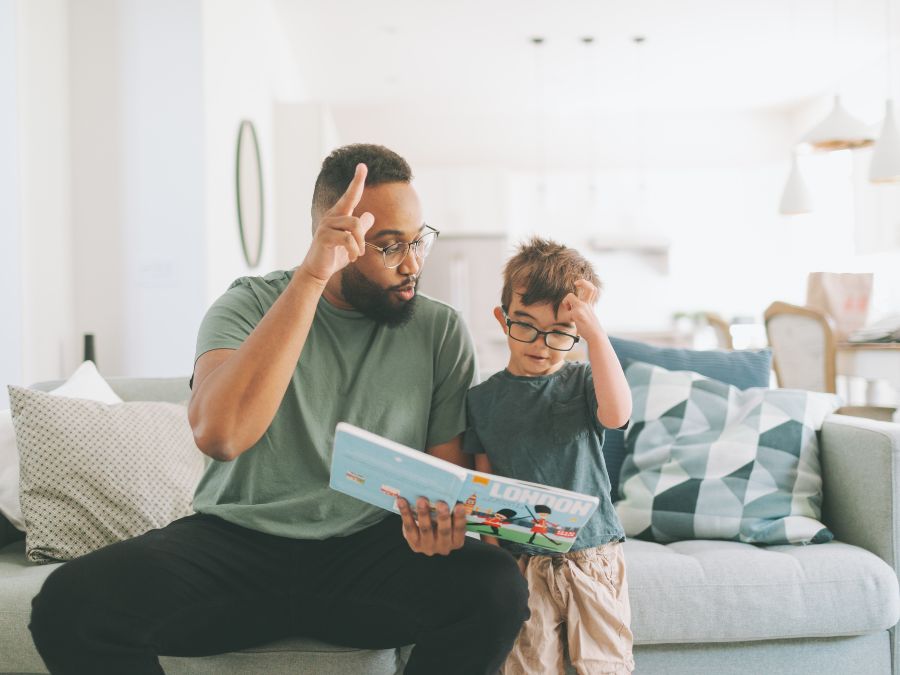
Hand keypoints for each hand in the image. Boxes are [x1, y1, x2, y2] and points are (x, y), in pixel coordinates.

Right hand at [297, 163, 373, 283]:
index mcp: (338, 215)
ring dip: (359, 245)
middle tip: (362, 251)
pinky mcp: (324, 237)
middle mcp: (331, 217)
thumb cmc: (334, 255)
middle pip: (356, 219)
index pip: (350, 196)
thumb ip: (360, 229)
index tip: (363, 166)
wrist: (318, 270)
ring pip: (354, 227)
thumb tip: (369, 215)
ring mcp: (326, 226)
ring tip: (356, 255)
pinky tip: (352, 258)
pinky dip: (354, 250)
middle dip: (362, 237)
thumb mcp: (351, 242)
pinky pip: (347, 239)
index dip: (357, 181)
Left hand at [397, 497, 466, 555]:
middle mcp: (443, 547)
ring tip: (422, 500)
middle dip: (443, 517)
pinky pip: (409, 527)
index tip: (459, 505)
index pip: (459, 530)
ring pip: (425, 529)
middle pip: (443, 531)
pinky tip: (402, 501)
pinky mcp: (414, 543)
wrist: (428, 540)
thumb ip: (451, 511)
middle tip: (441, 503)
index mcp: (456, 541)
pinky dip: (405, 513)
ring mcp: (428, 546)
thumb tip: (449, 491)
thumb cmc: (442, 524)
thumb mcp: (450, 522)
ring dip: (424, 513)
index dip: (460, 518)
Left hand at [560, 279, 602, 341]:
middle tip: (575, 285)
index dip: (586, 283)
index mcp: (590, 304)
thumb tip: (573, 308)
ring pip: (569, 296)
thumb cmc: (591, 328)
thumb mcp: (588, 316)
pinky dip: (566, 312)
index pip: (592, 289)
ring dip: (565, 301)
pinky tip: (571, 319)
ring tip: (568, 308)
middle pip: (589, 287)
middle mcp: (587, 304)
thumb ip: (583, 310)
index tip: (578, 285)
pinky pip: (567, 309)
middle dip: (582, 282)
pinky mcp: (577, 313)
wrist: (596, 336)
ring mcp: (582, 308)